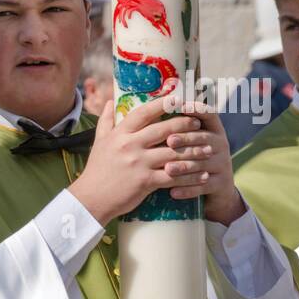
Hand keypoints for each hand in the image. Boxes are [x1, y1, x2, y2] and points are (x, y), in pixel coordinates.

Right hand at [68, 95, 205, 225]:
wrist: (90, 200)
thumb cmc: (96, 170)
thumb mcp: (98, 142)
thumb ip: (106, 121)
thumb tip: (110, 101)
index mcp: (120, 134)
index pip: (145, 112)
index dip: (164, 104)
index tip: (179, 99)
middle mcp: (130, 145)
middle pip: (165, 129)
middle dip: (186, 125)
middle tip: (199, 124)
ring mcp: (138, 163)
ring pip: (174, 152)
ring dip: (194, 151)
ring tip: (208, 149)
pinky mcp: (145, 181)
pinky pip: (174, 176)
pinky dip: (191, 176)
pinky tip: (202, 175)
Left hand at [161, 102, 244, 223]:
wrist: (214, 190)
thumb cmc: (192, 159)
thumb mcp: (189, 142)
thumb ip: (175, 127)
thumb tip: (149, 110)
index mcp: (213, 130)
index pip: (208, 114)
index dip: (196, 109)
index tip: (180, 105)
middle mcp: (220, 144)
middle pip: (204, 138)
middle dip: (186, 138)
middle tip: (169, 141)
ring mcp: (223, 164)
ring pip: (203, 163)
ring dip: (184, 166)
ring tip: (167, 169)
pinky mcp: (222, 184)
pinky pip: (204, 186)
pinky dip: (188, 189)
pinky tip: (173, 192)